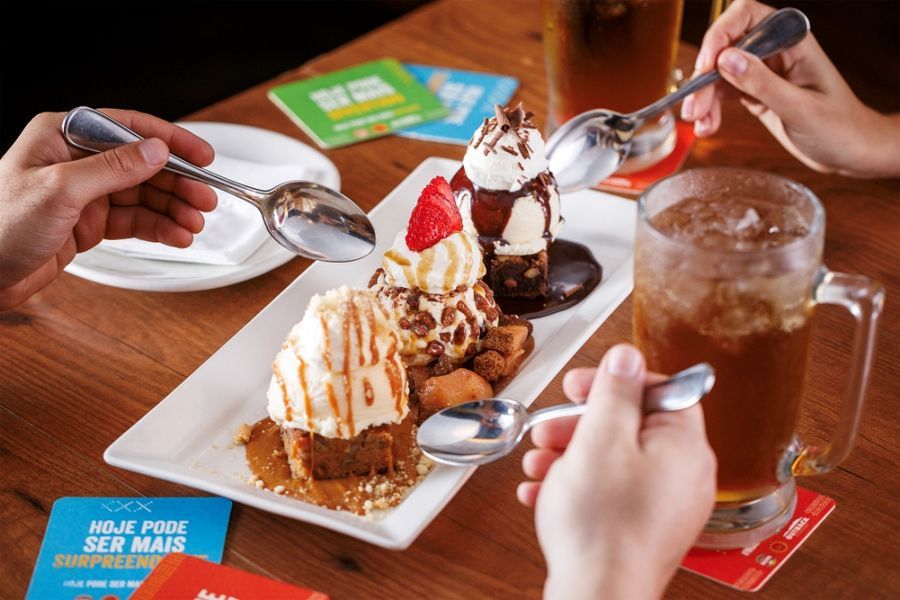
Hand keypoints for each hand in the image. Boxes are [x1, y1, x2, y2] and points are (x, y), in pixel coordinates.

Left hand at [0, 109, 216, 309]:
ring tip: (193, 225)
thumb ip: (113, 168)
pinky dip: (158, 228)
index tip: (202, 156)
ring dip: (172, 210)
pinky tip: (176, 235)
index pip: (129, 128)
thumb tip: (155, 150)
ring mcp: (85, 193)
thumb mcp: (60, 190)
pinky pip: (134, 221)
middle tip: (205, 200)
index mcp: (62, 137)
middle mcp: (76, 161)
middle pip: (143, 165)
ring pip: (144, 196)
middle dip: (178, 184)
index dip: (170, 141)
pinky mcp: (89, 223)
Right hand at [518, 344, 715, 598]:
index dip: (616, 383)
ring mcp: (665, 507)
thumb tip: (627, 356)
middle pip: (632, 427)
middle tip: (550, 428)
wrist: (597, 596)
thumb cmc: (601, 524)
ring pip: (615, 462)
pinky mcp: (643, 530)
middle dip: (581, 424)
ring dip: (571, 455)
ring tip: (539, 463)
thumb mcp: (600, 437)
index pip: (661, 390)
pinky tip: (545, 492)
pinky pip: (611, 494)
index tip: (581, 386)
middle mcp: (684, 476)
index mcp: (685, 445)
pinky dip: (578, 487)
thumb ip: (615, 391)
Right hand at [681, 0, 899, 177]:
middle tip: (695, 107)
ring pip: (719, 73)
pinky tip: (708, 126)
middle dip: (705, 77)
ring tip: (699, 122)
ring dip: (703, 96)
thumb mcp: (800, 108)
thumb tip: (726, 60)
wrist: (852, 152)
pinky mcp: (755, 93)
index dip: (720, 36)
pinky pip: (723, 94)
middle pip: (725, 48)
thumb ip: (762, 83)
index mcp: (792, 41)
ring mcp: (763, 72)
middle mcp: (775, 51)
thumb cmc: (840, 127)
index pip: (746, 17)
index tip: (706, 66)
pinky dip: (711, 109)